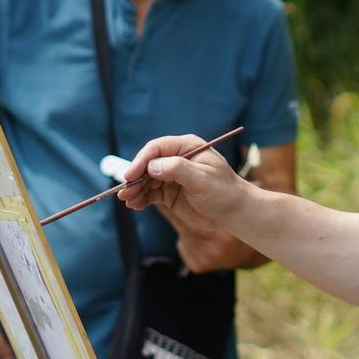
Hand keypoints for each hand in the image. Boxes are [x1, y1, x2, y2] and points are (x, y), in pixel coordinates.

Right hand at [121, 135, 261, 263]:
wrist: (234, 211)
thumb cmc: (224, 192)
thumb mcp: (203, 179)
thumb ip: (178, 170)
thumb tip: (153, 166)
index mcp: (187, 147)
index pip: (157, 148)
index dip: (141, 160)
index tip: (131, 175)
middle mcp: (177, 159)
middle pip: (148, 164)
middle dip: (135, 178)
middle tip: (125, 192)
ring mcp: (171, 175)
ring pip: (146, 179)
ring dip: (135, 189)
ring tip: (128, 201)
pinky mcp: (169, 191)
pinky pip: (150, 193)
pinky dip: (141, 198)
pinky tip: (136, 206)